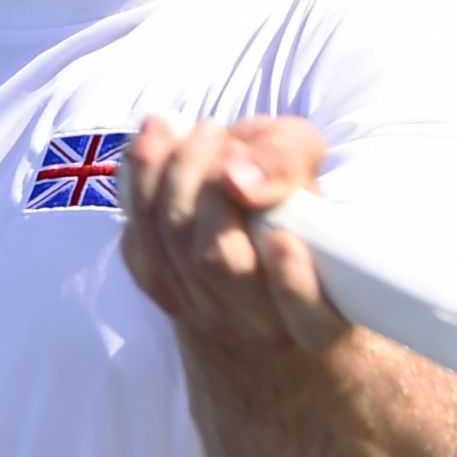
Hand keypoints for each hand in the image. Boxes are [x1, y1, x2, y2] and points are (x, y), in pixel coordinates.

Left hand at [119, 114, 347, 353]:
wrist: (235, 200)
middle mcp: (262, 324)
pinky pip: (138, 245)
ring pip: (175, 250)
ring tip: (198, 132)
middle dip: (210, 184)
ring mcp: (208, 317)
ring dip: (175, 174)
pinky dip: (140, 185)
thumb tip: (239, 182)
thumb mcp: (299, 152)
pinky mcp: (160, 290)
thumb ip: (283, 160)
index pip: (310, 318)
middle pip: (221, 262)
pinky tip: (159, 145)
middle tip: (220, 133)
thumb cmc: (278, 181)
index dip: (294, 285)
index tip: (285, 238)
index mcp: (318, 307)